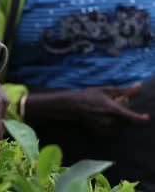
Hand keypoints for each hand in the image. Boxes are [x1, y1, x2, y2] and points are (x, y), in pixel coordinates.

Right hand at [25, 84, 149, 129]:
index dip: (141, 119)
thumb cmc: (88, 95)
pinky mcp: (99, 131)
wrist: (71, 106)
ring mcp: (104, 127)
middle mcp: (110, 120)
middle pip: (127, 122)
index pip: (132, 117)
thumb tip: (139, 86)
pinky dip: (112, 125)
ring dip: (119, 121)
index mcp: (114, 109)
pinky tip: (104, 118)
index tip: (146, 117)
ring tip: (109, 112)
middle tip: (118, 108)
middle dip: (127, 117)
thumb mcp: (106, 90)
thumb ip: (124, 91)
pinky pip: (111, 130)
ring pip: (119, 127)